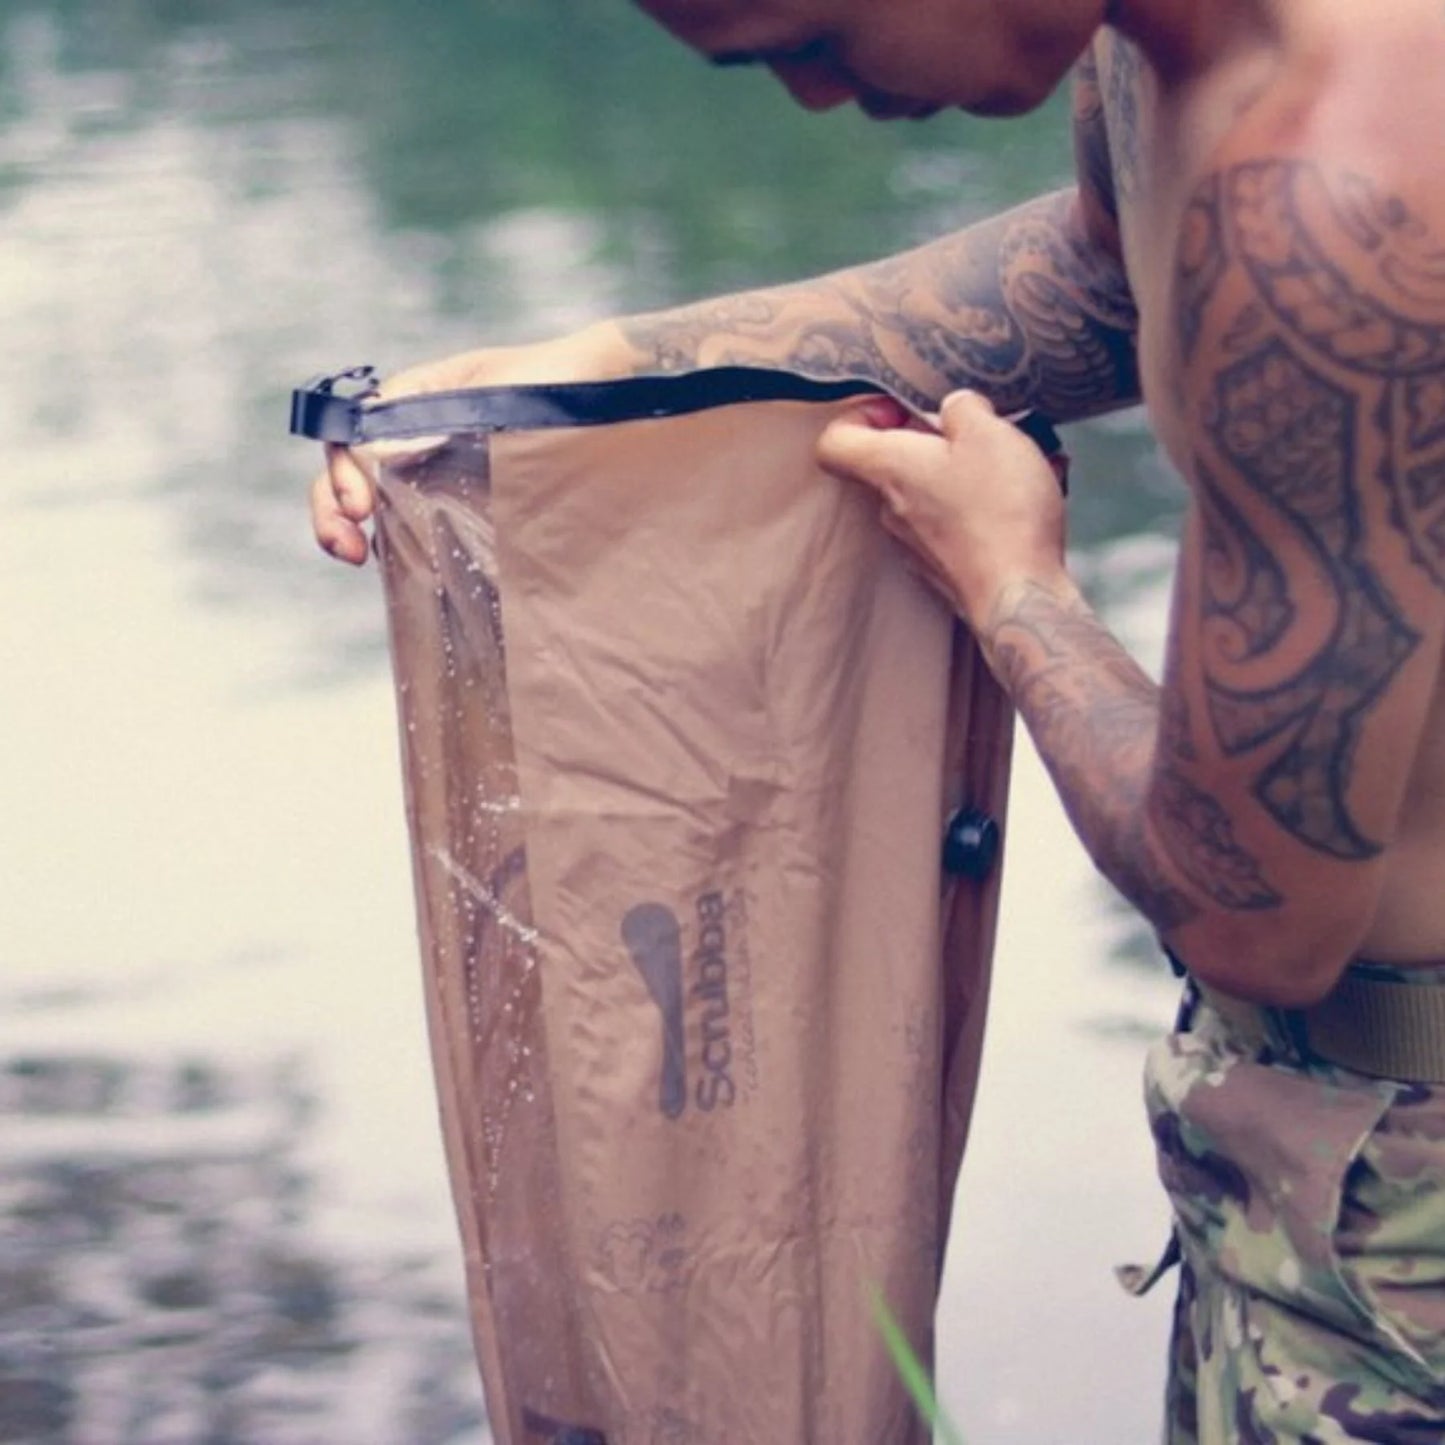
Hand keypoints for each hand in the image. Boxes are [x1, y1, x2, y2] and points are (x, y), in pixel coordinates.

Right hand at [310, 321, 633, 563]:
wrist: (606, 399)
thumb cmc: (554, 384)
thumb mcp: (488, 389)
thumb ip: (431, 415)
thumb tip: (376, 454)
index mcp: (415, 401)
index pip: (352, 432)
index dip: (342, 468)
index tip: (360, 503)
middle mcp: (417, 437)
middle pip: (350, 470)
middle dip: (333, 506)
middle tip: (346, 544)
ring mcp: (437, 474)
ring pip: (375, 501)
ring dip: (349, 528)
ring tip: (354, 555)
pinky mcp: (465, 509)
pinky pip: (418, 527)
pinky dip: (398, 547)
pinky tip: (399, 566)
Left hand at [816, 389, 1067, 626]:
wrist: (1020, 597)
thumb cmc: (1000, 512)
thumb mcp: (989, 434)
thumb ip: (963, 408)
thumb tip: (954, 407)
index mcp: (889, 470)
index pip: (834, 442)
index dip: (860, 417)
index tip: (901, 410)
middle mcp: (891, 511)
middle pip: (891, 465)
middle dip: (931, 443)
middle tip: (973, 435)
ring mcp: (915, 545)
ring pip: (929, 494)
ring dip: (965, 475)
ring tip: (1016, 465)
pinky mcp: (943, 568)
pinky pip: (955, 525)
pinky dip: (981, 508)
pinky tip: (1023, 502)